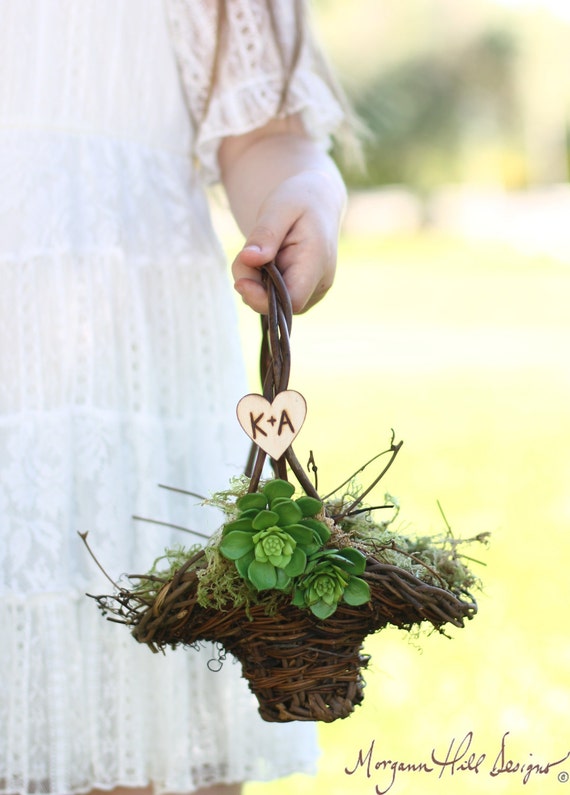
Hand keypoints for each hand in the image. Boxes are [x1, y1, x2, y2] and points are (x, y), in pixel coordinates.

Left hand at [219, 117, 346, 314]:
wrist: (317, 202)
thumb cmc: (298, 200)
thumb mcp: (278, 207)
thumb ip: (265, 234)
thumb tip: (249, 259)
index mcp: (318, 261)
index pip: (292, 300)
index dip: (263, 299)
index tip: (239, 282)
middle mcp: (320, 283)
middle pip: (279, 305)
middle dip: (253, 286)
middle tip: (246, 255)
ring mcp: (314, 292)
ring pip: (275, 305)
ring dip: (255, 285)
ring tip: (258, 252)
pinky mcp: (304, 294)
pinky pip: (276, 300)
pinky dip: (261, 285)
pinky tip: (263, 263)